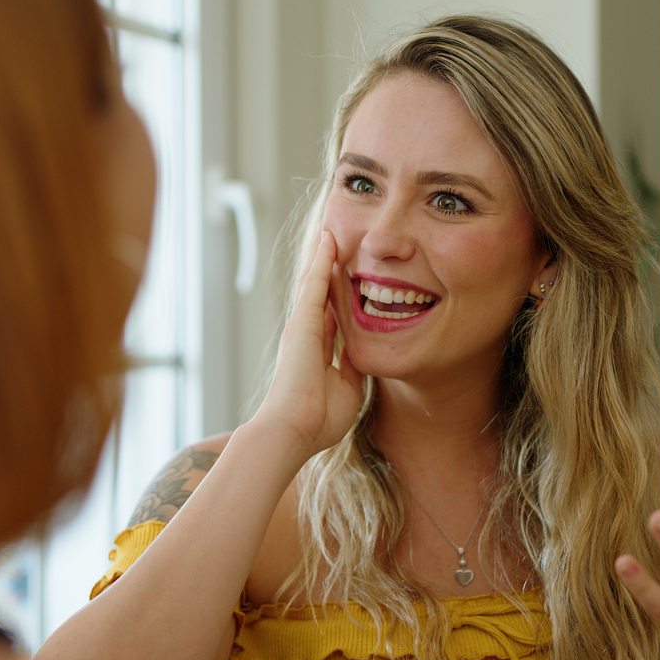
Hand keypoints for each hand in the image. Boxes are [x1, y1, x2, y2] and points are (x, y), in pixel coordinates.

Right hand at [250, 230, 364, 459]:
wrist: (294, 429)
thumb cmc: (318, 419)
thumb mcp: (348, 388)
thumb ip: (354, 368)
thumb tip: (365, 355)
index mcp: (317, 350)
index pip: (331, 313)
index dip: (338, 293)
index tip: (348, 275)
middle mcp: (307, 333)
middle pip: (320, 291)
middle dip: (327, 267)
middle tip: (335, 239)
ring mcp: (302, 325)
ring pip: (314, 281)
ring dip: (323, 255)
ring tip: (331, 229)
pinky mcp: (302, 322)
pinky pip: (314, 284)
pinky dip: (321, 261)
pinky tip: (328, 240)